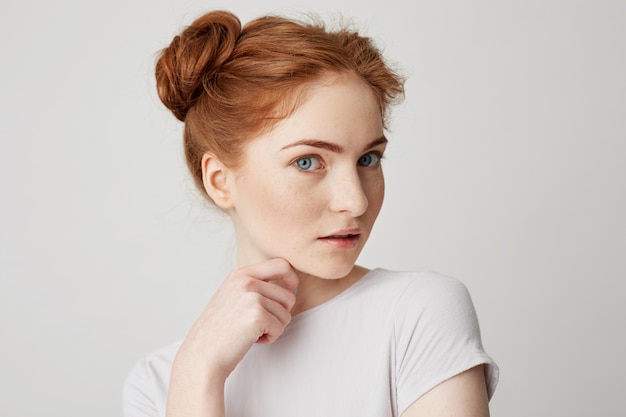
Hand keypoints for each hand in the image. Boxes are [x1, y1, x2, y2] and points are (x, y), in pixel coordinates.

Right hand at [176, 258, 298, 378]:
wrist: (201, 355)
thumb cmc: (218, 331)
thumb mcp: (231, 296)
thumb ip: (254, 286)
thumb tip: (290, 287)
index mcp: (240, 274)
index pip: (281, 264)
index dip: (293, 279)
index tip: (290, 293)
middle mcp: (246, 281)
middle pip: (289, 295)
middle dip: (281, 314)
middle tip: (263, 324)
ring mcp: (252, 297)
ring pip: (286, 314)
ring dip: (273, 328)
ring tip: (251, 332)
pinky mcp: (257, 316)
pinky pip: (279, 328)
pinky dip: (269, 338)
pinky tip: (250, 340)